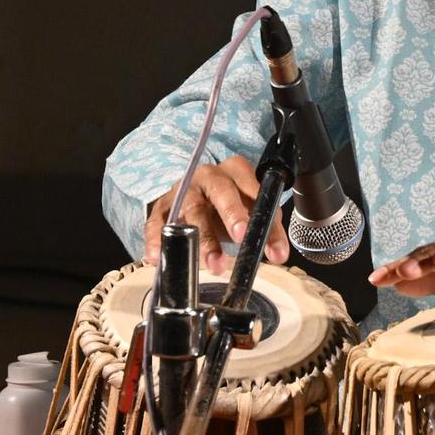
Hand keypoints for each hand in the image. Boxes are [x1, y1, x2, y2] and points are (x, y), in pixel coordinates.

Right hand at [144, 154, 289, 276]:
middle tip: (239, 239)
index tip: (251, 233)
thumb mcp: (253, 210)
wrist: (202, 196)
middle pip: (219, 192)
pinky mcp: (163, 206)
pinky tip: (158, 257)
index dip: (253, 210)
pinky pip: (156, 222)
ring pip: (190, 210)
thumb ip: (269, 230)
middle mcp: (208, 175)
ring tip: (214, 264)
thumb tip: (278, 255)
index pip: (250, 187)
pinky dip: (156, 240)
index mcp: (236, 170)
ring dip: (202, 240)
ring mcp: (183, 189)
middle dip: (230, 215)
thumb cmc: (232, 203)